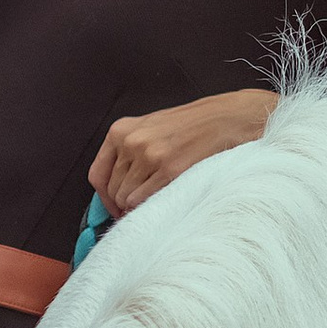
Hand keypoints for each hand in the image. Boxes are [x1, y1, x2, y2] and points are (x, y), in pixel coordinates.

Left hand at [90, 87, 277, 214]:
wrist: (228, 118)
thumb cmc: (193, 126)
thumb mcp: (151, 130)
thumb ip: (130, 155)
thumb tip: (116, 192)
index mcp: (122, 131)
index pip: (97, 175)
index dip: (105, 198)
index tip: (116, 208)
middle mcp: (131, 141)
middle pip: (113, 191)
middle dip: (125, 205)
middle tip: (144, 208)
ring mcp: (149, 155)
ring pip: (127, 200)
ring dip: (140, 207)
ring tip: (159, 201)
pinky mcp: (169, 169)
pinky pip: (144, 202)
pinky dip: (151, 208)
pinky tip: (165, 202)